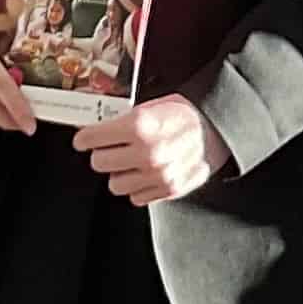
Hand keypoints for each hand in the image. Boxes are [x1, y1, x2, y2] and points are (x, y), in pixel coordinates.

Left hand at [73, 95, 229, 205]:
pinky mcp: (168, 190)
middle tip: (112, 148)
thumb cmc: (185, 113)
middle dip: (103, 153)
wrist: (218, 126)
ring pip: (114, 184)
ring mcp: (157, 175)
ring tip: (132, 161)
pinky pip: (136, 197)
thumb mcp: (150, 106)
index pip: (89, 138)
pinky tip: (147, 172)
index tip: (84, 139)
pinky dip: (138, 186)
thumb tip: (94, 130)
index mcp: (138, 126)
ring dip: (120, 173)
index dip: (85, 138)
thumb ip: (121, 121)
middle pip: (98, 163)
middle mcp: (146, 153)